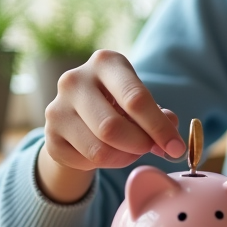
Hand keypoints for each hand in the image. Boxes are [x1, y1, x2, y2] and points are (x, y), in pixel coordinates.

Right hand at [39, 50, 184, 202]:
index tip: (177, 148)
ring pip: (99, 149)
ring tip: (132, 150)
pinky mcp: (49, 136)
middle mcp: (75, 80)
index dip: (159, 128)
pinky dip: (106, 164)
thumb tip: (172, 142)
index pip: (136, 99)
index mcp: (106, 62)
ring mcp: (57, 108)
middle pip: (112, 127)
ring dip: (125, 157)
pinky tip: (110, 153)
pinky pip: (85, 161)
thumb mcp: (141, 102)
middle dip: (140, 144)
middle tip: (152, 149)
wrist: (80, 117)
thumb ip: (161, 118)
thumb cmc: (120, 104)